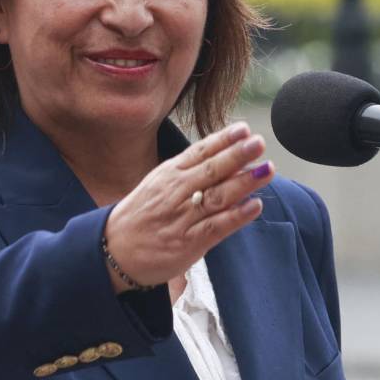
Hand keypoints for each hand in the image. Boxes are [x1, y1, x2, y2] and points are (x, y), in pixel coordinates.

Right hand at [101, 122, 274, 291]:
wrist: (113, 251)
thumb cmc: (142, 215)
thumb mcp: (158, 184)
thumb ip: (190, 172)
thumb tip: (228, 157)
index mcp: (168, 174)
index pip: (200, 152)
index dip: (223, 140)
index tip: (244, 129)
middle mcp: (175, 193)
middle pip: (212, 170)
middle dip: (238, 155)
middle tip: (259, 143)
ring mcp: (182, 218)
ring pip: (217, 196)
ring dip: (244, 182)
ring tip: (266, 169)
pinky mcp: (188, 243)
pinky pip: (216, 227)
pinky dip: (237, 216)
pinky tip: (255, 205)